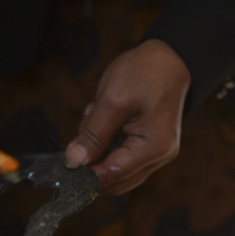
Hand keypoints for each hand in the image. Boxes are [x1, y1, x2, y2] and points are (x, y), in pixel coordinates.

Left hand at [65, 39, 190, 194]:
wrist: (169, 56)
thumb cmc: (145, 73)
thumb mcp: (113, 101)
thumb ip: (93, 135)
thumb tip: (74, 162)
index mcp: (153, 148)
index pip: (113, 175)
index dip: (86, 174)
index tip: (65, 164)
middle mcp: (158, 157)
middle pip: (115, 178)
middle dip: (92, 159)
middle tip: (83, 128)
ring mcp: (155, 153)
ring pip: (113, 166)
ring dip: (97, 147)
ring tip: (96, 113)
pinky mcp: (147, 146)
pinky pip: (119, 154)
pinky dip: (105, 140)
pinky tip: (103, 115)